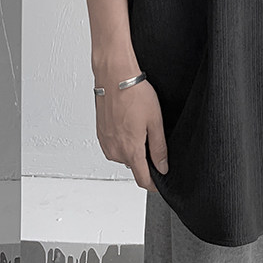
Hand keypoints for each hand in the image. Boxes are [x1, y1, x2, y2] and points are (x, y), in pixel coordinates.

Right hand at [94, 77, 167, 192]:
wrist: (115, 77)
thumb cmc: (134, 94)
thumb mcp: (155, 121)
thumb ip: (159, 148)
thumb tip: (162, 167)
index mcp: (130, 150)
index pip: (141, 179)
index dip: (152, 185)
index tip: (159, 184)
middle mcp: (115, 150)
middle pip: (133, 166)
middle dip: (144, 159)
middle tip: (152, 137)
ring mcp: (105, 142)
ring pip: (123, 156)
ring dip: (132, 149)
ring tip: (140, 126)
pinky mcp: (100, 134)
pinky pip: (113, 146)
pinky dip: (122, 140)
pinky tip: (128, 124)